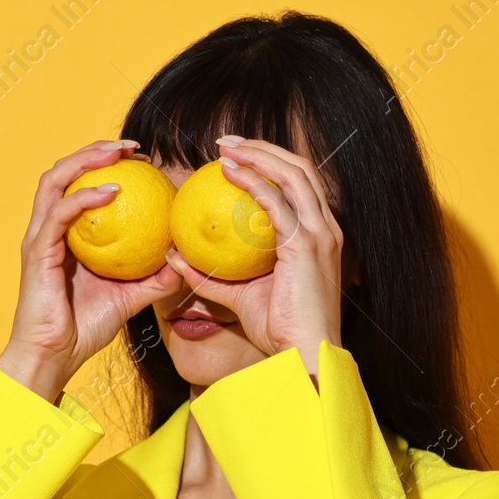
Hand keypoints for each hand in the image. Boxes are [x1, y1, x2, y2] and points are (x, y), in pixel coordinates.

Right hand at [0, 140, 181, 399]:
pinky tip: (111, 190)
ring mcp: (40, 238)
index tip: (143, 161)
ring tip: (118, 154)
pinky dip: (83, 197)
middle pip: (64, 171)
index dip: (107, 164)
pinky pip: (59, 214)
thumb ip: (154, 279)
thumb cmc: (84, 329)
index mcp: (66, 234)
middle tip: (131, 147)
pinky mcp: (37, 252)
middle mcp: (48, 229)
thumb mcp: (130, 298)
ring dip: (85, 159)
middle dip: (96, 149)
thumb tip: (186, 262)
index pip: (80, 184)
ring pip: (54, 180)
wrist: (55, 357)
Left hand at [163, 135, 345, 376]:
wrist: (302, 355)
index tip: (233, 158)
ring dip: (259, 155)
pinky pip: (278, 203)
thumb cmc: (278, 331)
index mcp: (318, 236)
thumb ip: (209, 277)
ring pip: (293, 175)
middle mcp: (326, 229)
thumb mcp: (239, 297)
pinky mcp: (307, 245)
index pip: (298, 185)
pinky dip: (254, 183)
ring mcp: (320, 235)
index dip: (269, 164)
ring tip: (225, 149)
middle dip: (263, 147)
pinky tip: (229, 174)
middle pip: (300, 169)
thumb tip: (173, 259)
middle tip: (224, 143)